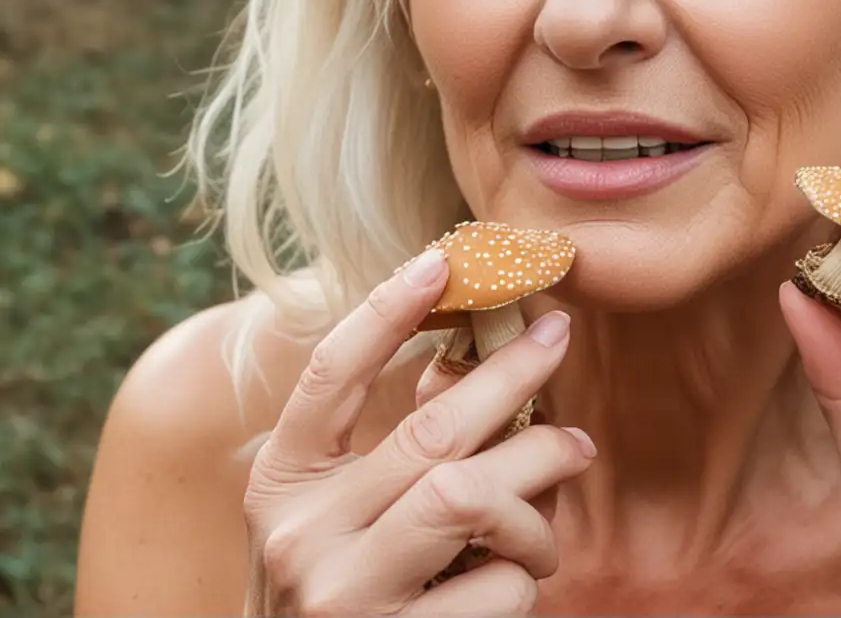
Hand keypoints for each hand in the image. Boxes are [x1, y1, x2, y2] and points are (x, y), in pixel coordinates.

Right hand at [242, 249, 596, 616]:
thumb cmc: (344, 596)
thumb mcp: (340, 520)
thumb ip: (391, 450)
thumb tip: (472, 360)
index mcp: (279, 486)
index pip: (329, 378)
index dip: (383, 310)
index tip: (441, 257)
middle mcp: (299, 536)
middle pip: (429, 433)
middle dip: (511, 379)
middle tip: (558, 343)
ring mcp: (346, 597)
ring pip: (473, 499)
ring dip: (539, 486)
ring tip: (561, 481)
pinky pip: (499, 587)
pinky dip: (527, 577)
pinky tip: (515, 581)